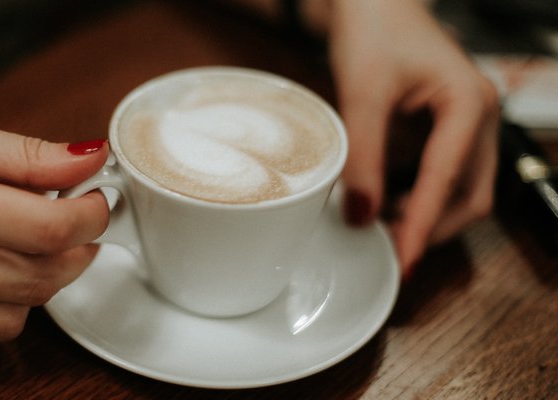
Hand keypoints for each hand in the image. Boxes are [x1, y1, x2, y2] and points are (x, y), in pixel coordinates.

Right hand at [0, 102, 109, 339]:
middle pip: (39, 280)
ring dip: (41, 282)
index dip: (90, 217)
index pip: (46, 231)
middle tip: (77, 221)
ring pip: (14, 316)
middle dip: (77, 251)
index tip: (97, 201)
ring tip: (31, 243)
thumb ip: (25, 155)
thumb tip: (88, 162)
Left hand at [320, 0, 498, 277]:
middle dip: (433, 227)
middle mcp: (479, 118)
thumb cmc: (374, 33)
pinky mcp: (451, 131)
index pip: (447, 179)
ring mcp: (469, 126)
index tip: (404, 259)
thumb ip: (363, 157)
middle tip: (388, 248)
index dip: (424, 225)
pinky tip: (388, 203)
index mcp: (467, 103)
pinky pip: (447, 178)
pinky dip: (422, 199)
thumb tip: (360, 215)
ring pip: (463, 191)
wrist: (374, 7)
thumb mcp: (362, 94)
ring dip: (428, 216)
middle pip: (471, 196)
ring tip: (382, 226)